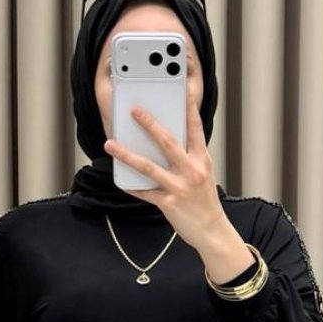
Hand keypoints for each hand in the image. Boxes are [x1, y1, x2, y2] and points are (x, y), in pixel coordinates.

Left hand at [104, 81, 228, 256]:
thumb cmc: (204, 201)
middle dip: (149, 124)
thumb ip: (187, 157)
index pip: (195, 128)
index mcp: (201, 160)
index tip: (181, 90)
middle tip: (134, 110)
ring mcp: (179, 187)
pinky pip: (145, 191)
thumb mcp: (202, 174)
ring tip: (110, 144)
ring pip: (148, 166)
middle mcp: (191, 170)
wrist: (212, 231)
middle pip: (168, 142)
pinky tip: (120, 178)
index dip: (188, 107)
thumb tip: (163, 142)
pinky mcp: (168, 203)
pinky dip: (131, 185)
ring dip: (126, 154)